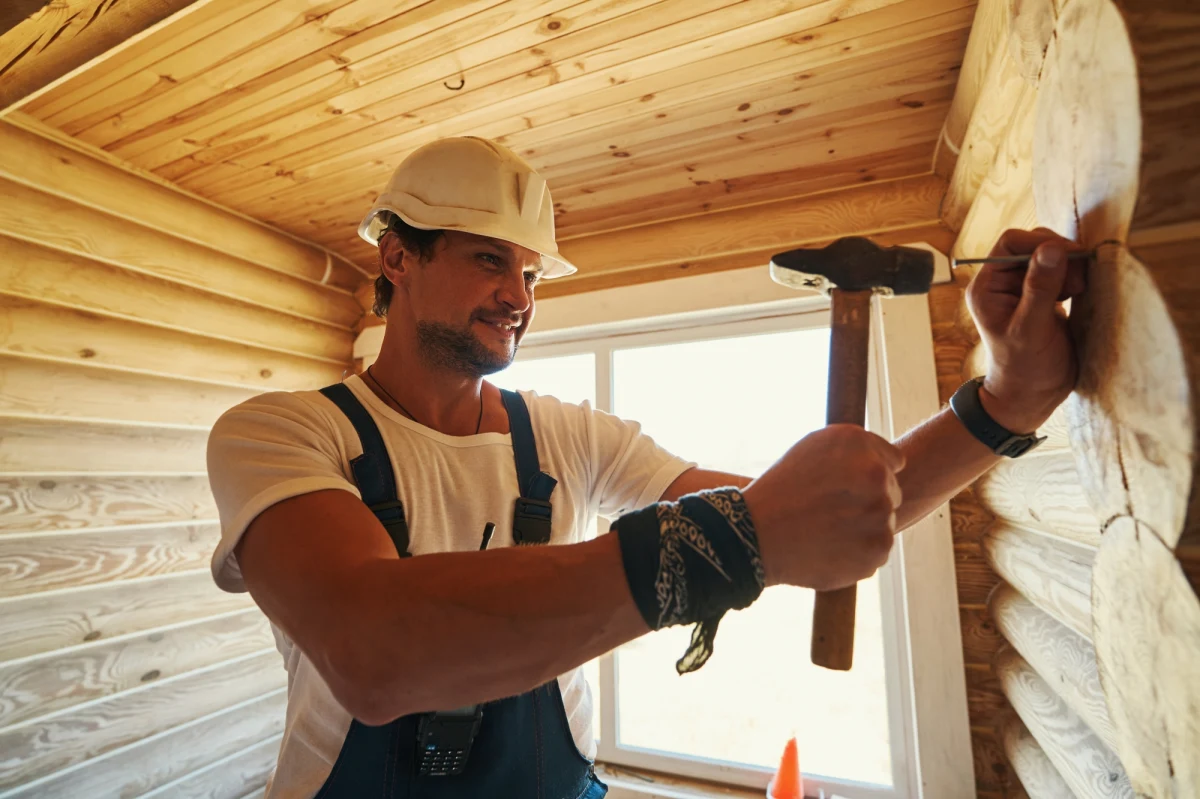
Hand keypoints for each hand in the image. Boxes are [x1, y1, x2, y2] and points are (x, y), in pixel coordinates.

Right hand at [743, 425, 904, 590]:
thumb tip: (897, 463)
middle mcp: (879, 480)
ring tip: (826, 528)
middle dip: (868, 500)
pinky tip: (829, 546)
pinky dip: (857, 552)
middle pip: (892, 494)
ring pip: (883, 524)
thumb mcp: (815, 445)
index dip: (867, 473)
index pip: (893, 463)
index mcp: (864, 450)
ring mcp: (881, 519)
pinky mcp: (876, 553)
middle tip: (831, 508)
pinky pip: (875, 552)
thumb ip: (861, 446)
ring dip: (862, 527)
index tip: (843, 484)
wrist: (757, 535)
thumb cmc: (783, 487)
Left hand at [965, 228, 1087, 431]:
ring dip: (1071, 267)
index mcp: (987, 286)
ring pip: (1051, 257)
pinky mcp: (1043, 297)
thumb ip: (1040, 288)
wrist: (1031, 396)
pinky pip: (1061, 273)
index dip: (1041, 243)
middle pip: (1034, 246)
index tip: (1070, 256)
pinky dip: (1074, 277)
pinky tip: (1079, 295)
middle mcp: (1002, 283)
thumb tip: (1051, 248)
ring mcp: (1022, 289)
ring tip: (1078, 291)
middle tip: (1078, 281)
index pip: (1011, 243)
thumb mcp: (1031, 329)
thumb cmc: (1025, 369)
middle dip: (1060, 256)